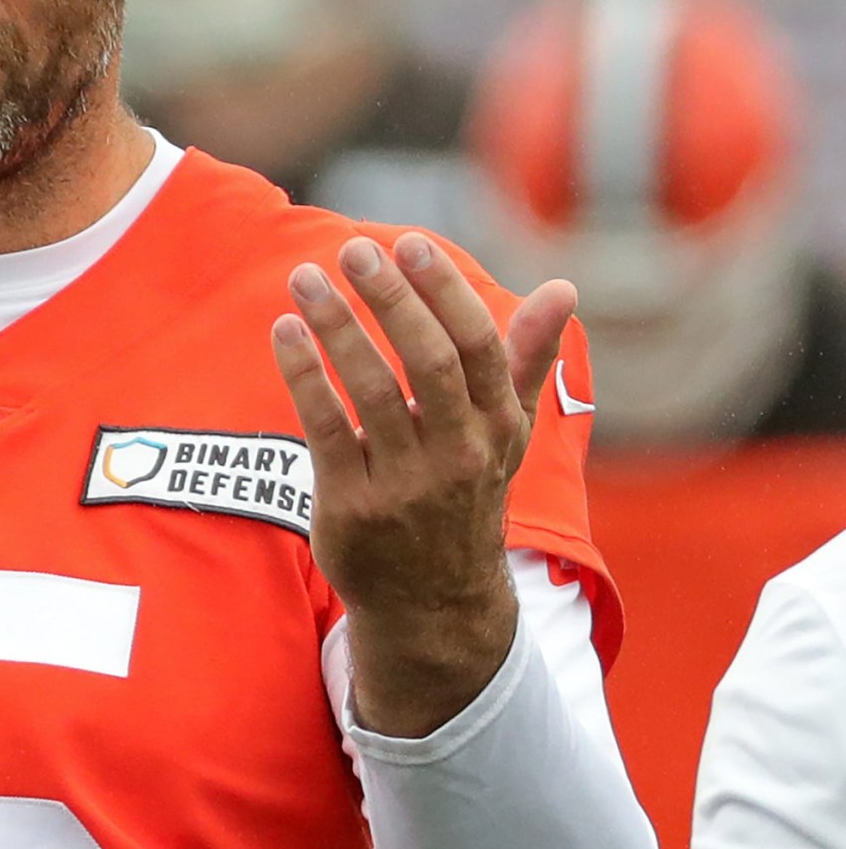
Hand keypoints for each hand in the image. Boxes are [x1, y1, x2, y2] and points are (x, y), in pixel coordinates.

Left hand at [272, 232, 574, 737]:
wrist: (431, 603)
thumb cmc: (463, 497)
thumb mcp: (503, 435)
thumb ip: (524, 360)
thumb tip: (563, 289)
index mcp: (496, 428)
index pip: (477, 347)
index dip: (445, 292)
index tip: (411, 245)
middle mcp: (458, 454)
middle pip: (427, 362)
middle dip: (391, 300)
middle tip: (354, 249)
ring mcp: (405, 483)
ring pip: (371, 391)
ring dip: (336, 327)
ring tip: (306, 281)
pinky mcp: (353, 506)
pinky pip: (326, 429)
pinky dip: (304, 376)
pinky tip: (285, 333)